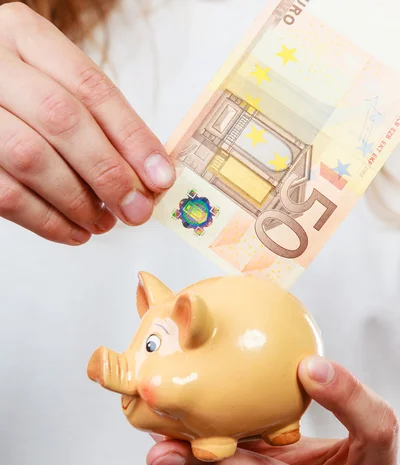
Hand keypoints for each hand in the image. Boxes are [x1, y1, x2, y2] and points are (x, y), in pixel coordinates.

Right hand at [0, 3, 174, 244]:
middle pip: (62, 119)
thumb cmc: (20, 96)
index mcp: (25, 36)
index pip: (90, 87)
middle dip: (108, 173)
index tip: (160, 177)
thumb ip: (97, 119)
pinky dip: (48, 222)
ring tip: (103, 222)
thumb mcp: (54, 83)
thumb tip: (147, 175)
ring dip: (79, 202)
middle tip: (136, 209)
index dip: (132, 137)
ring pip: (32, 159)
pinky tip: (74, 231)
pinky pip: (7, 196)